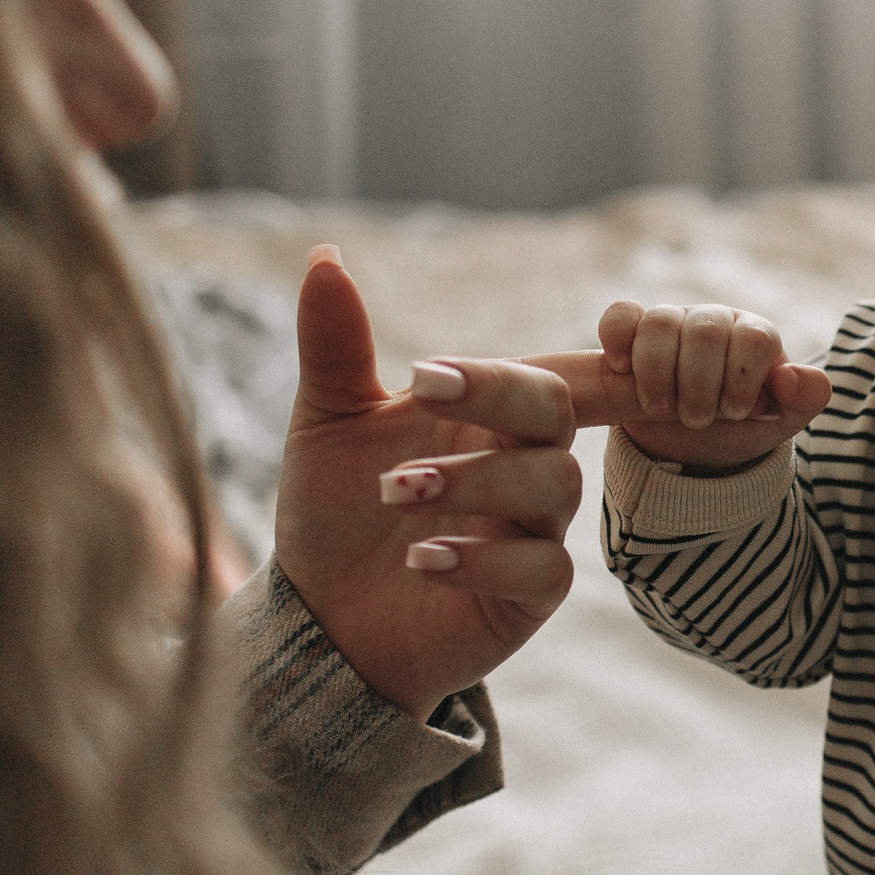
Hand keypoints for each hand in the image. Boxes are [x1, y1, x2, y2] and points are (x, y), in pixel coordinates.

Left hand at [272, 246, 580, 721]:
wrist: (318, 617)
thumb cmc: (336, 512)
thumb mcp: (325, 424)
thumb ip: (334, 346)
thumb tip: (324, 258)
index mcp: (486, 414)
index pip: (535, 367)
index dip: (501, 365)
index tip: (426, 375)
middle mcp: (522, 463)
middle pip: (556, 406)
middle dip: (495, 394)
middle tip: (419, 395)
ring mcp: (533, 530)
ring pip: (555, 483)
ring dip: (476, 479)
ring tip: (395, 490)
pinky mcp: (530, 597)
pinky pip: (544, 568)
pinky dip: (484, 557)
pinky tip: (422, 558)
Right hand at [534, 300, 830, 473]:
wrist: (691, 443)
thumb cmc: (740, 426)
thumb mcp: (778, 422)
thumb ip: (803, 400)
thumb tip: (795, 377)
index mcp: (756, 336)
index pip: (755, 337)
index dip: (743, 376)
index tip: (735, 412)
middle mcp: (716, 320)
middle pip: (707, 331)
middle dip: (699, 382)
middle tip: (697, 420)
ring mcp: (673, 322)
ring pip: (661, 322)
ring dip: (657, 371)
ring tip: (661, 409)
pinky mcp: (633, 331)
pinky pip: (622, 316)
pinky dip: (618, 338)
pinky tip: (621, 369)